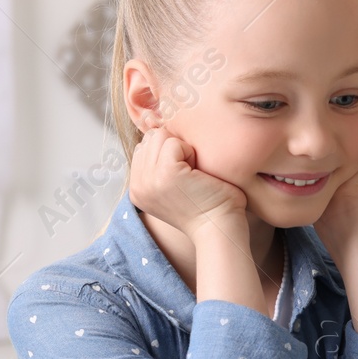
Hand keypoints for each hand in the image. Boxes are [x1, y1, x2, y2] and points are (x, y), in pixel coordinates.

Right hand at [126, 125, 246, 238]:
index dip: (169, 152)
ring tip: (193, 174)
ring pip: (159, 136)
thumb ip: (160, 167)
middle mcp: (137, 186)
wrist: (220, 229)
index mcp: (137, 189)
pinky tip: (198, 173)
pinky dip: (191, 152)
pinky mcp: (165, 173)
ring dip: (183, 149)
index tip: (185, 176)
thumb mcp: (174, 187)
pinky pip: (174, 142)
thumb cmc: (209, 205)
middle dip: (174, 148)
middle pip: (150, 138)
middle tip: (191, 174)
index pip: (144, 148)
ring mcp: (148, 180)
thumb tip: (156, 129)